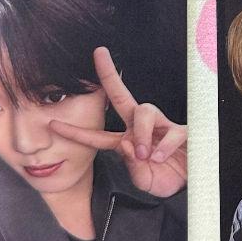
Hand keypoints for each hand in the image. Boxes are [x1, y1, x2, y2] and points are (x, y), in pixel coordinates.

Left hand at [49, 47, 187, 197]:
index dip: (76, 132)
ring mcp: (161, 127)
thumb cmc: (163, 179)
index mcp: (127, 141)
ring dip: (141, 132)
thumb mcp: (142, 179)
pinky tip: (160, 157)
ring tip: (145, 153)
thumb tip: (127, 143)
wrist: (189, 187)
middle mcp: (141, 129)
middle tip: (99, 53)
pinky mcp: (181, 131)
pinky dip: (163, 146)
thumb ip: (132, 165)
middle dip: (109, 74)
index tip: (53, 124)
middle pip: (122, 96)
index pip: (98, 136)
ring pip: (144, 111)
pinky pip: (170, 131)